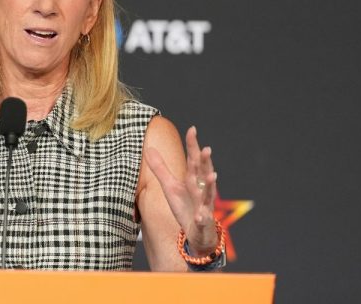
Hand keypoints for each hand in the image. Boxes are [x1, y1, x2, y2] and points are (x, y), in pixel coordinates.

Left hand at [145, 126, 217, 255]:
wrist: (197, 232)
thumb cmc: (185, 206)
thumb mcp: (170, 186)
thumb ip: (160, 168)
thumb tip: (148, 149)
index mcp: (193, 180)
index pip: (193, 160)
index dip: (193, 146)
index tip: (192, 129)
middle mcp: (201, 190)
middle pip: (203, 173)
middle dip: (205, 162)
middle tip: (206, 148)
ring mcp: (204, 205)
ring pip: (208, 194)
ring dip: (210, 185)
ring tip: (212, 174)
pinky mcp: (202, 221)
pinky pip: (203, 219)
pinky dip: (202, 216)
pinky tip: (200, 214)